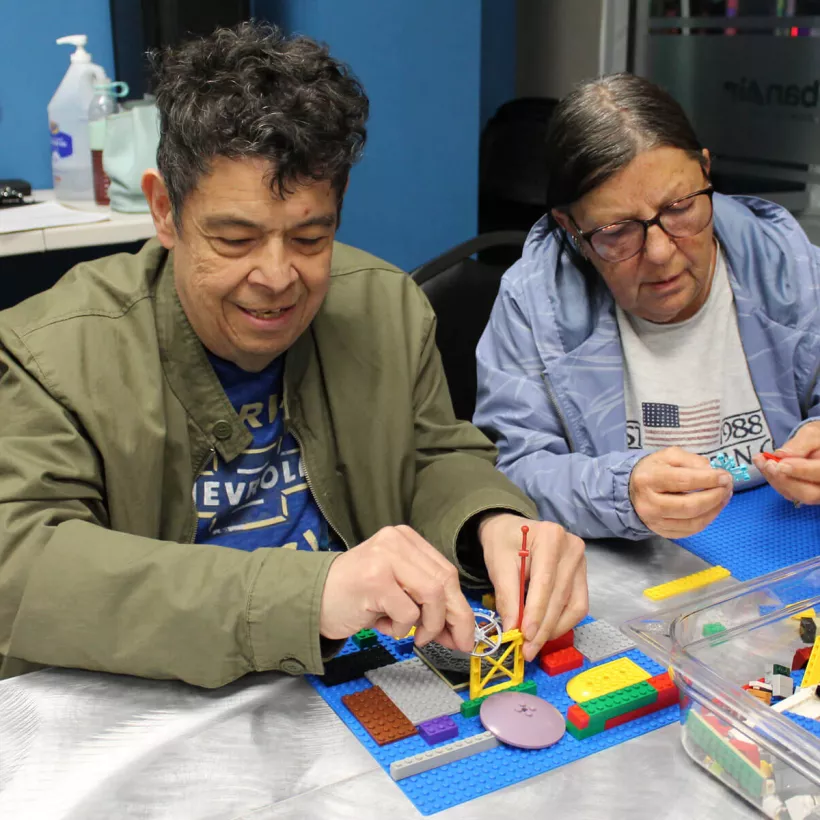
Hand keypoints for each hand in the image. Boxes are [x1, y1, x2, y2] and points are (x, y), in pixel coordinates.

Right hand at [319, 525, 474, 652]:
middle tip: (454, 643)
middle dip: (454, 618)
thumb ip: (425, 598)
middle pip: (445, 581)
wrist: (310, 599)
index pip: (446, 571)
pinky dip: (400, 629)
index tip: (463, 632)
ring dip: (428, 625)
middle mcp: (396, 541)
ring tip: (412, 635)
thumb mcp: (395, 587)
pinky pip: (407, 613)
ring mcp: (385, 558)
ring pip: (432, 595)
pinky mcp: (375, 579)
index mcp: (405, 538)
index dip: (459, 605)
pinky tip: (383, 625)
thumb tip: (459, 628)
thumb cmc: (354, 596)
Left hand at [478, 514, 586, 661]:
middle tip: (527, 649)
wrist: (511, 530)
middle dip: (543, 627)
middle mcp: (572, 548)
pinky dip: (562, 622)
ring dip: (554, 629)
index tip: (525, 636)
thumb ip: (507, 596)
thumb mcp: (498, 564)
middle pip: (560, 596)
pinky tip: (546, 631)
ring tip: (535, 644)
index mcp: (550, 537)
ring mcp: (581, 562)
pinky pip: (578, 605)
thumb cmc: (503, 542)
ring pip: (574, 605)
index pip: (545, 582)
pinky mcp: (582, 575)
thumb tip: (513, 629)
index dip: (536, 612)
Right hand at [629, 447, 732, 537]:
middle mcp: (649, 503)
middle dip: (715, 497)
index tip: (725, 476)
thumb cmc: (654, 470)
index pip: (684, 481)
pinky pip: (690, 531)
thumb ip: (692, 460)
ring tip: (724, 497)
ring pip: (693, 522)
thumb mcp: (669, 456)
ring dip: (715, 510)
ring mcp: (654, 521)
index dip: (709, 479)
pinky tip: (713, 508)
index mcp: (648, 479)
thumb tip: (712, 472)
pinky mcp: (662, 532)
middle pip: (689, 506)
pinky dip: (707, 520)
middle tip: (727, 487)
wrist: (632, 489)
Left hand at [753, 422, 819, 503]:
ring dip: (774, 479)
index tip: (781, 464)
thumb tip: (781, 454)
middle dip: (784, 479)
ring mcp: (815, 493)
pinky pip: (787, 492)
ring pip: (795, 495)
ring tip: (760, 460)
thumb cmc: (817, 439)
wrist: (818, 445)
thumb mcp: (812, 434)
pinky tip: (762, 465)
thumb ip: (801, 444)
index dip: (801, 470)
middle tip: (768, 464)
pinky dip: (773, 479)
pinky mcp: (802, 494)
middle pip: (808, 493)